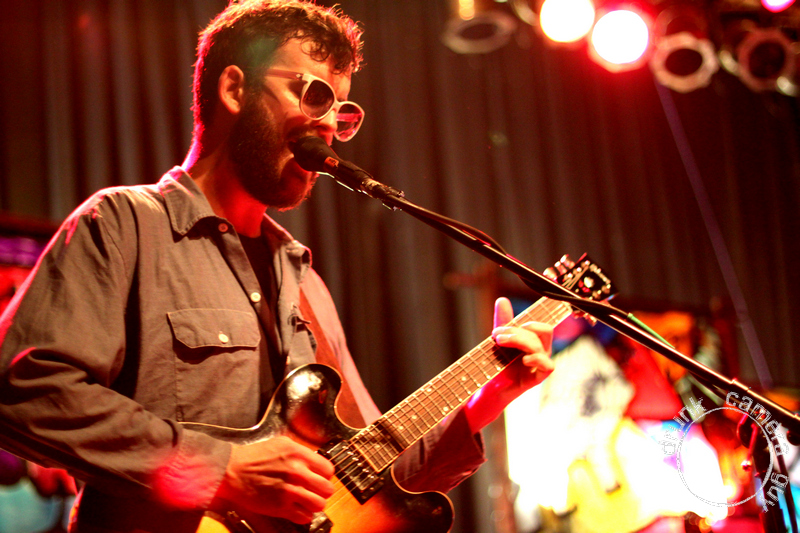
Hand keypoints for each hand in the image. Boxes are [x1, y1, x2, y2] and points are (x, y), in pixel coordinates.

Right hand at [215, 436, 334, 523]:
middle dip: (322, 491)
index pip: (329, 469)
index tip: (320, 477)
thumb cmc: (253, 457)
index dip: (325, 475)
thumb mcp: (281, 444)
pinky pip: (304, 517)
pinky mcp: (280, 507)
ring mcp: (289, 491)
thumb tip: (315, 460)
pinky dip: (303, 515)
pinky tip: (297, 509)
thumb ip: (301, 452)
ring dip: (314, 504)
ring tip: (307, 501)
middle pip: (327, 489)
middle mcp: (297, 472)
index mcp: (299, 455)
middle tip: (315, 491)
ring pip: (319, 505)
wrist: (232, 470)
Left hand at [491, 296, 553, 392]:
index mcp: (535, 340)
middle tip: (497, 336)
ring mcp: (541, 364)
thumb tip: (502, 300)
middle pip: (543, 331)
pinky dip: (537, 359)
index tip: (502, 327)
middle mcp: (541, 350)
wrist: (491, 388)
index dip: (528, 322)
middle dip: (518, 330)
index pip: (542, 326)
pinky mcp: (538, 377)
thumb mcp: (500, 339)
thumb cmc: (499, 364)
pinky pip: (548, 366)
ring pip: (540, 345)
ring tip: (501, 343)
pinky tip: (524, 359)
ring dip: (519, 340)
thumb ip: (503, 321)